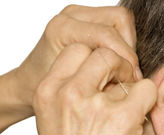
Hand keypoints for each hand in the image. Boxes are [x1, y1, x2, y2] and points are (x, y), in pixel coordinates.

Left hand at [12, 5, 141, 114]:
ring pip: (121, 21)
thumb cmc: (44, 90)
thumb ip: (100, 79)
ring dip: (127, 47)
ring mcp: (78, 15)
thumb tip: (135, 82)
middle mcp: (70, 16)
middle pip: (120, 19)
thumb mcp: (72, 89)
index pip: (108, 34)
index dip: (126, 57)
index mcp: (63, 29)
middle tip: (130, 74)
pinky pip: (115, 26)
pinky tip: (117, 65)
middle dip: (129, 49)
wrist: (28, 85)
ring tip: (123, 70)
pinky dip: (121, 45)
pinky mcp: (86, 20)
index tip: (132, 80)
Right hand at [33, 43, 155, 134]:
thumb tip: (108, 73)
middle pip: (101, 52)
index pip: (76, 49)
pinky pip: (147, 88)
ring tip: (126, 108)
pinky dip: (148, 99)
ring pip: (126, 66)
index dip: (94, 58)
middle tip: (121, 85)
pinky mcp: (123, 117)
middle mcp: (68, 92)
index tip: (103, 76)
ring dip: (130, 84)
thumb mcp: (54, 117)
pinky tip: (138, 118)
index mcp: (48, 90)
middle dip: (116, 64)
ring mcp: (96, 104)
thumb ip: (72, 90)